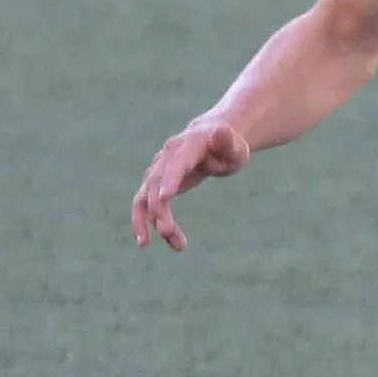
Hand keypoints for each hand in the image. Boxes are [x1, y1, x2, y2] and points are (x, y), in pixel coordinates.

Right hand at [131, 121, 251, 249]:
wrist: (210, 140)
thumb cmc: (227, 147)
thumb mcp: (235, 146)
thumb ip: (228, 143)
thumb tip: (221, 131)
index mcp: (187, 146)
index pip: (176, 165)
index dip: (169, 180)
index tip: (163, 198)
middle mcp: (166, 157)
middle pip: (156, 184)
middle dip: (159, 209)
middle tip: (169, 232)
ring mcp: (157, 170)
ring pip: (145, 197)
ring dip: (150, 221)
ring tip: (173, 245)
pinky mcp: (154, 184)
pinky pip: (143, 205)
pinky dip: (142, 222)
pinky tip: (146, 242)